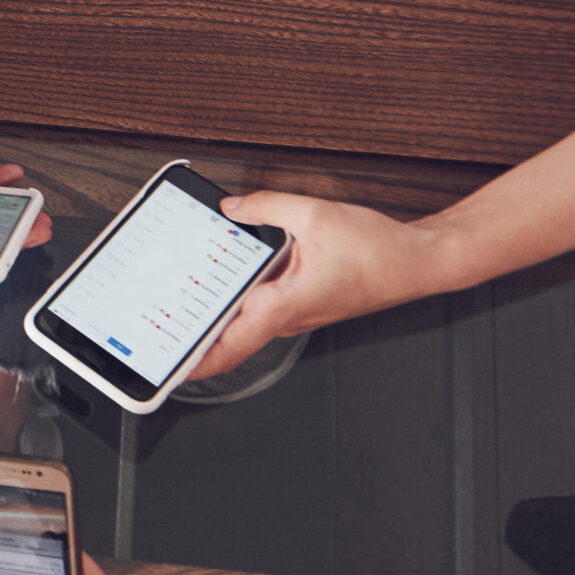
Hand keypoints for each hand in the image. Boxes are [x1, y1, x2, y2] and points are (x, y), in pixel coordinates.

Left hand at [189, 190, 425, 377]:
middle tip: (153, 324)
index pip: (230, 345)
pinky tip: (220, 277)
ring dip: (213, 315)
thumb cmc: (378, 249)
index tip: (166, 366)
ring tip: (175, 299)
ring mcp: (294, 314)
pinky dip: (237, 298)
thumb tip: (230, 208)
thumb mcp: (314, 215)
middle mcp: (287, 318)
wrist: (420, 261)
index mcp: (284, 306)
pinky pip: (259, 307)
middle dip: (190, 334)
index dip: (195, 361)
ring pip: (243, 322)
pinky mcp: (301, 303)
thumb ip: (264, 208)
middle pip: (228, 337)